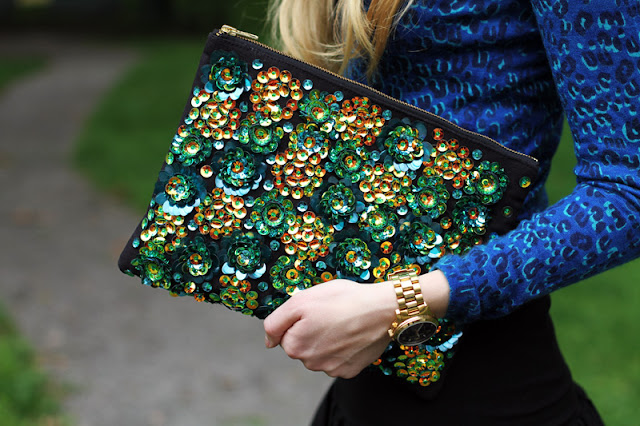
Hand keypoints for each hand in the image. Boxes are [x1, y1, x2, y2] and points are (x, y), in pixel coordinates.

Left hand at [263, 279, 396, 378]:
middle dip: (311, 331)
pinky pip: (338, 361)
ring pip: (319, 354)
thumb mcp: (301, 300)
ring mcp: (331, 369)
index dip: (299, 320)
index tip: (315, 311)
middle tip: (330, 315)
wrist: (382, 310)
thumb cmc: (342, 299)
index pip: (285, 335)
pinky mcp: (349, 371)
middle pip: (302, 346)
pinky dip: (342, 350)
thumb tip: (268, 342)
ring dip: (326, 341)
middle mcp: (311, 363)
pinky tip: (351, 336)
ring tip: (342, 324)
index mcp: (295, 346)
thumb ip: (276, 322)